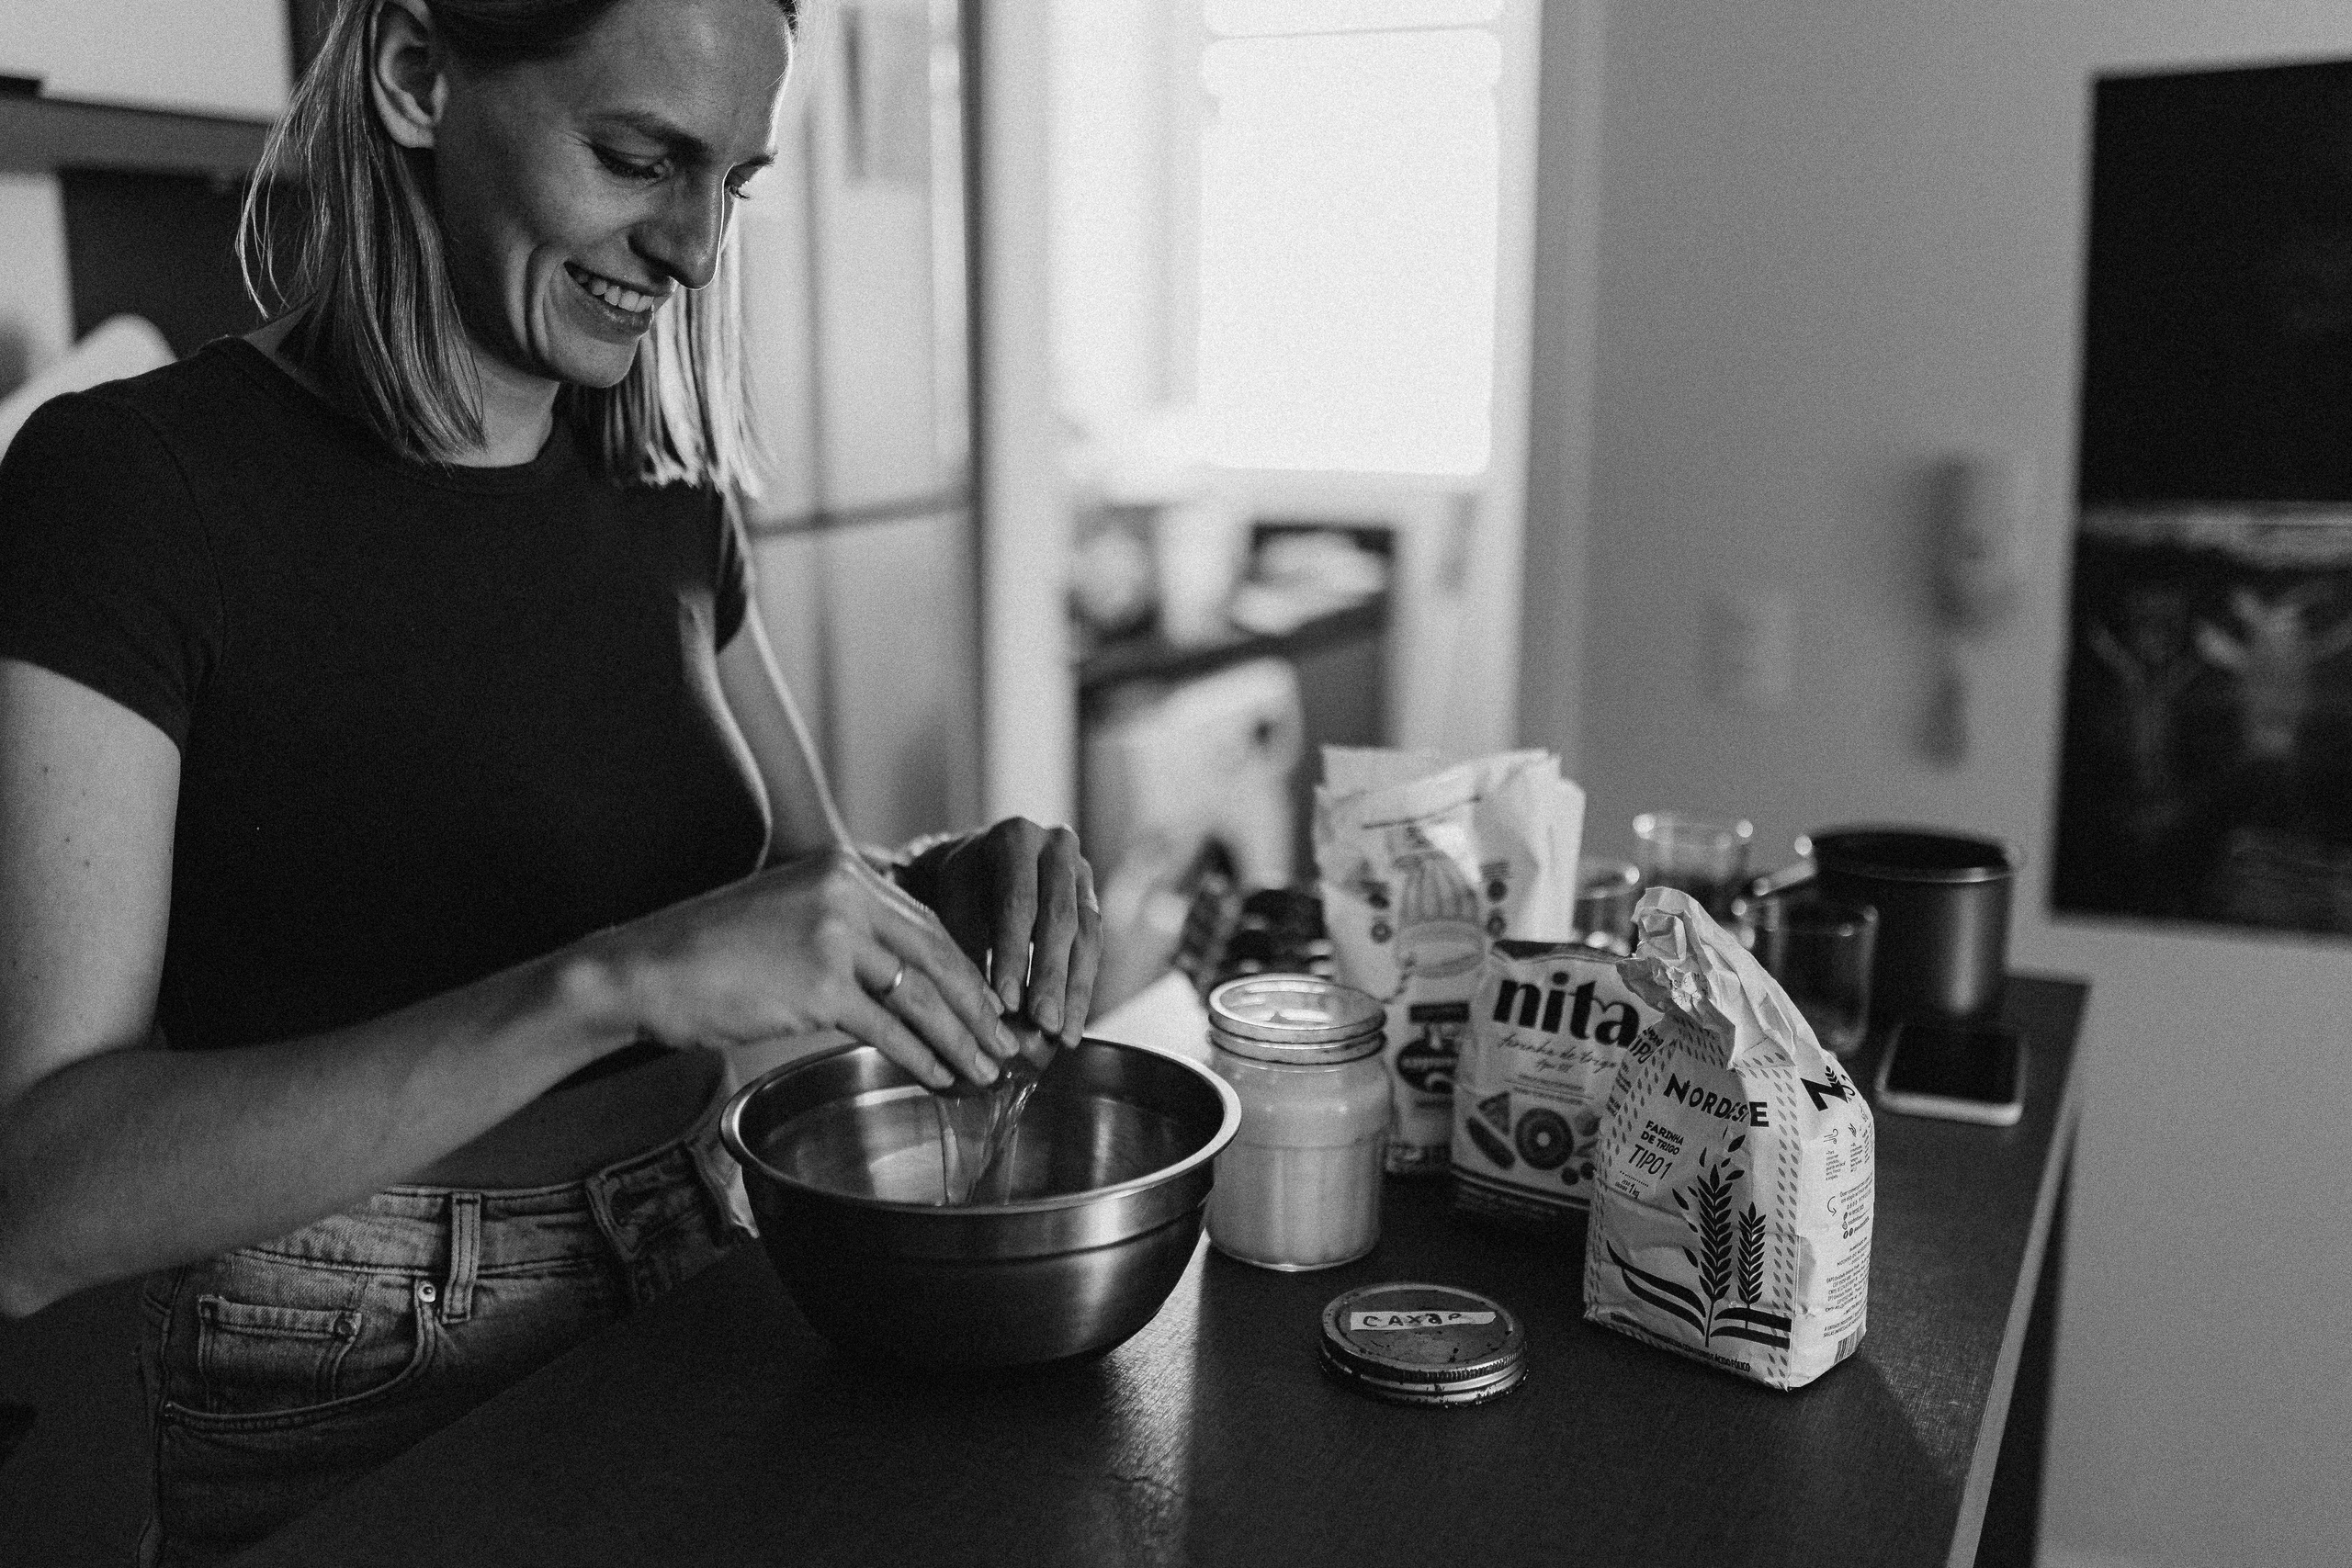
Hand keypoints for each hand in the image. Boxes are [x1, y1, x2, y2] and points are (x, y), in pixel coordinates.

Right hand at [618, 846, 1020, 1090]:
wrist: (645, 969)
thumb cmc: (712, 951)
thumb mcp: (788, 910)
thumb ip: (847, 925)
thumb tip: (903, 972)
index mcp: (844, 869)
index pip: (927, 923)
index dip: (965, 970)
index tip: (990, 1004)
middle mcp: (846, 893)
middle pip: (937, 956)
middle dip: (979, 1007)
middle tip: (1008, 1042)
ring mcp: (833, 937)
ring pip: (921, 996)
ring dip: (960, 1039)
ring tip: (985, 1069)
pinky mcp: (818, 985)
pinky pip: (888, 1028)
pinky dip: (922, 1058)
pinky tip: (940, 1077)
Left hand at [921, 820, 1101, 1046]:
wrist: (979, 867)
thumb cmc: (959, 889)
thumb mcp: (951, 908)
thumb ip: (965, 951)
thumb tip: (981, 1014)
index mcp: (1015, 839)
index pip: (1018, 902)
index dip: (1013, 954)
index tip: (1006, 1001)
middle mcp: (1057, 848)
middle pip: (1060, 918)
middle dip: (1051, 977)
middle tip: (1043, 1023)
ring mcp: (1082, 874)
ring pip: (1086, 937)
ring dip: (1074, 991)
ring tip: (1061, 1035)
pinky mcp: (1093, 902)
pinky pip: (1094, 950)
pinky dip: (1080, 991)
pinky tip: (1070, 1027)